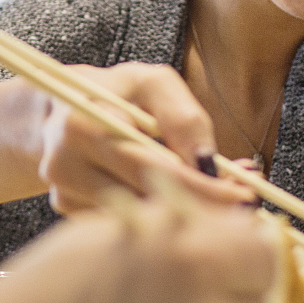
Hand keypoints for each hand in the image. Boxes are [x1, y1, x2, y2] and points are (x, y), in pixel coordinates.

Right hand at [32, 63, 256, 216]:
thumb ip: (182, 117)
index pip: (154, 167)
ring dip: (182, 209)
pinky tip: (172, 195)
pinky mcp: (67, 209)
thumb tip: (208, 164)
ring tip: (214, 194)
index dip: (204, 185)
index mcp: (82, 125)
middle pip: (148, 198)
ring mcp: (63, 192)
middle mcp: (63, 164)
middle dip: (201, 204)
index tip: (245, 193)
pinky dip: (156, 212)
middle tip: (242, 203)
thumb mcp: (152, 84)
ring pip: (139, 214)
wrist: (59, 107)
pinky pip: (125, 218)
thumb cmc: (115, 91)